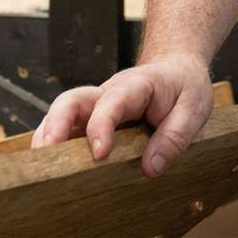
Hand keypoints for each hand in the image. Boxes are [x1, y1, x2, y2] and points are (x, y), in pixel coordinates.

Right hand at [29, 53, 213, 178]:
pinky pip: (66, 130)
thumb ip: (176, 136)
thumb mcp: (194, 108)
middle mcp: (108, 93)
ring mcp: (95, 106)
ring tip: (42, 167)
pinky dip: (55, 147)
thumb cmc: (184, 88)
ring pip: (61, 115)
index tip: (99, 154)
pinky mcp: (89, 120)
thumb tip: (151, 168)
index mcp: (137, 86)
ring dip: (48, 138)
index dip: (101, 126)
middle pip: (71, 100)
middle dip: (56, 125)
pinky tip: (53, 167)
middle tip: (49, 153)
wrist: (177, 69)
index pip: (112, 101)